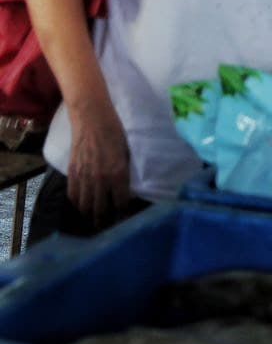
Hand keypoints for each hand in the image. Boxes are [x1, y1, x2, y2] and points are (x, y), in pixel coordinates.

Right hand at [67, 100, 130, 225]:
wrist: (93, 117)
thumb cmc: (116, 131)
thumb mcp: (128, 152)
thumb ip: (126, 171)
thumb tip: (128, 187)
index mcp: (118, 173)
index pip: (120, 202)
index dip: (123, 213)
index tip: (125, 218)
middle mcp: (100, 179)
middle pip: (100, 209)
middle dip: (105, 220)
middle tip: (108, 226)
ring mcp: (84, 176)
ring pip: (85, 205)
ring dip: (90, 215)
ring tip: (94, 221)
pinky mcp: (72, 171)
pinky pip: (73, 194)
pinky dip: (77, 203)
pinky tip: (81, 206)